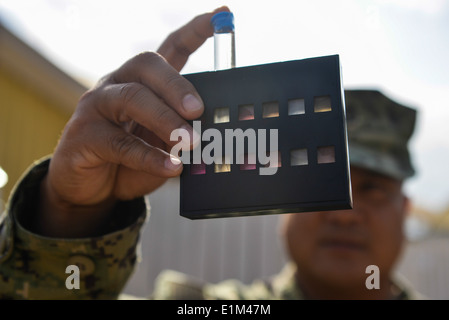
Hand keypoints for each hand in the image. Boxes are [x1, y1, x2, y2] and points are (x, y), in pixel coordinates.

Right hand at [37, 6, 229, 236]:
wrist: (91, 188)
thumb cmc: (131, 161)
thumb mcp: (162, 146)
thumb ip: (182, 136)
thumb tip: (213, 135)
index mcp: (143, 83)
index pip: (170, 48)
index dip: (195, 31)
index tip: (222, 16)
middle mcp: (118, 85)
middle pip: (147, 64)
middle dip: (177, 86)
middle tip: (198, 110)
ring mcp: (96, 107)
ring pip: (131, 98)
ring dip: (165, 119)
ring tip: (190, 141)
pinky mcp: (84, 136)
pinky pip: (120, 143)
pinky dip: (149, 156)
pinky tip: (172, 167)